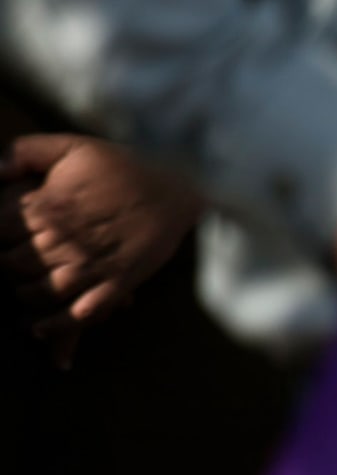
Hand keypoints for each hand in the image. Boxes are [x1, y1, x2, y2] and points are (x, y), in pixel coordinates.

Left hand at [3, 135, 205, 360]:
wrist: (180, 184)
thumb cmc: (124, 165)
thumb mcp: (72, 145)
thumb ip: (24, 152)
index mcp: (48, 206)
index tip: (0, 238)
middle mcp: (65, 239)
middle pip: (13, 264)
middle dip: (4, 266)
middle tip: (8, 264)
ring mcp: (92, 265)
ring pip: (40, 292)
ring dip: (24, 295)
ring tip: (21, 291)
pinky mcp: (118, 283)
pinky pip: (79, 313)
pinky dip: (56, 325)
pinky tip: (40, 328)